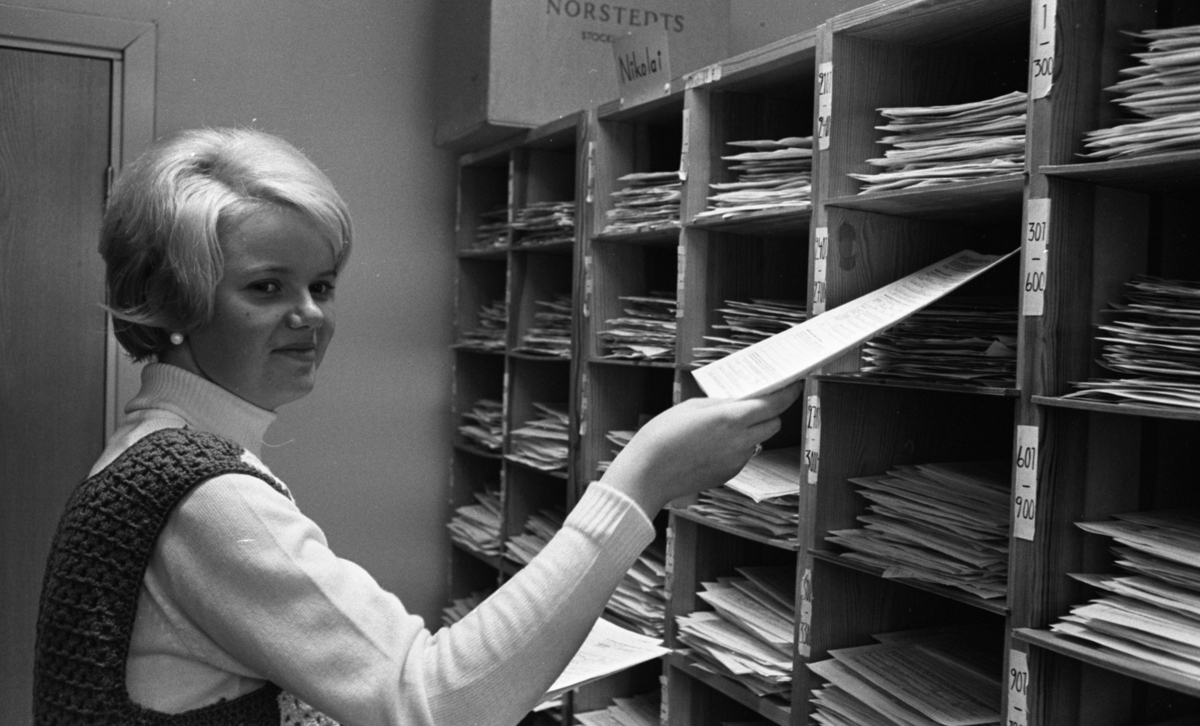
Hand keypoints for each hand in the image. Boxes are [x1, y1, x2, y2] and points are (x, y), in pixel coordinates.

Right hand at [600, 383, 800, 515]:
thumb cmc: (663, 436)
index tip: (795, 385)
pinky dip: (737, 446)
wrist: (648, 474)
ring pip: (759, 440)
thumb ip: (721, 404)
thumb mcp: (692, 407)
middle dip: (770, 412)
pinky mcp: (729, 474)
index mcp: (731, 418)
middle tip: (757, 403)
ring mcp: (737, 460)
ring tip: (725, 425)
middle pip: (774, 423)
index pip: (774, 404)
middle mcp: (740, 441)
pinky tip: (712, 444)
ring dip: (752, 430)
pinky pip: (743, 455)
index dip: (789, 393)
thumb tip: (739, 404)